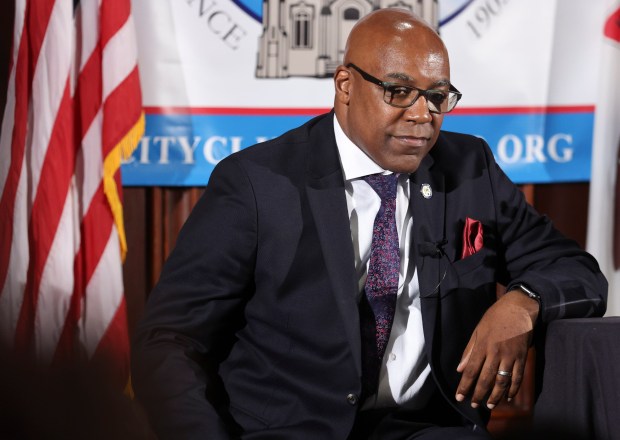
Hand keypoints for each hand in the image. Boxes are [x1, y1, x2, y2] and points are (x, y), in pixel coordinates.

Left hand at [455, 289, 538, 409]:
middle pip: (486, 378)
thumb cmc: (495, 317)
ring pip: (502, 381)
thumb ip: (469, 350)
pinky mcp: (522, 357)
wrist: (519, 308)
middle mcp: (495, 352)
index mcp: (482, 345)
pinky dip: (513, 389)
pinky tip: (507, 397)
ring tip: (490, 405)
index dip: (464, 385)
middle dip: (478, 394)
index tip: (459, 396)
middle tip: (473, 404)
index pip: (471, 370)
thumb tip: (460, 368)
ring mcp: (510, 356)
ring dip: (495, 395)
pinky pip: (518, 377)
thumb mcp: (478, 330)